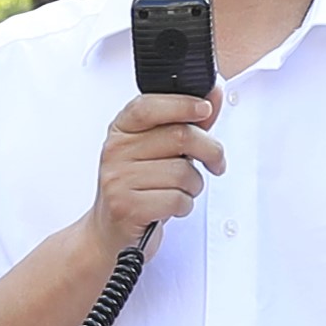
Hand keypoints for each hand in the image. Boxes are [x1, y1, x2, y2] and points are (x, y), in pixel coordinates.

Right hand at [84, 85, 223, 246]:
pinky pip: (177, 199)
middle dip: (210, 151)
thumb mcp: (158, 150)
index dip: (183, 104)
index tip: (205, 109)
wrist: (109, 232)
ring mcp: (118, 179)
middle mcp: (115, 151)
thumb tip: (213, 93)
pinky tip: (171, 206)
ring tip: (181, 190)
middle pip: (180, 136)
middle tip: (215, 162)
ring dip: (194, 185)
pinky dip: (184, 205)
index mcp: (121, 130)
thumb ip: (187, 121)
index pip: (150, 106)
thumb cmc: (138, 188)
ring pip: (183, 172)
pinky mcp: (127, 207)